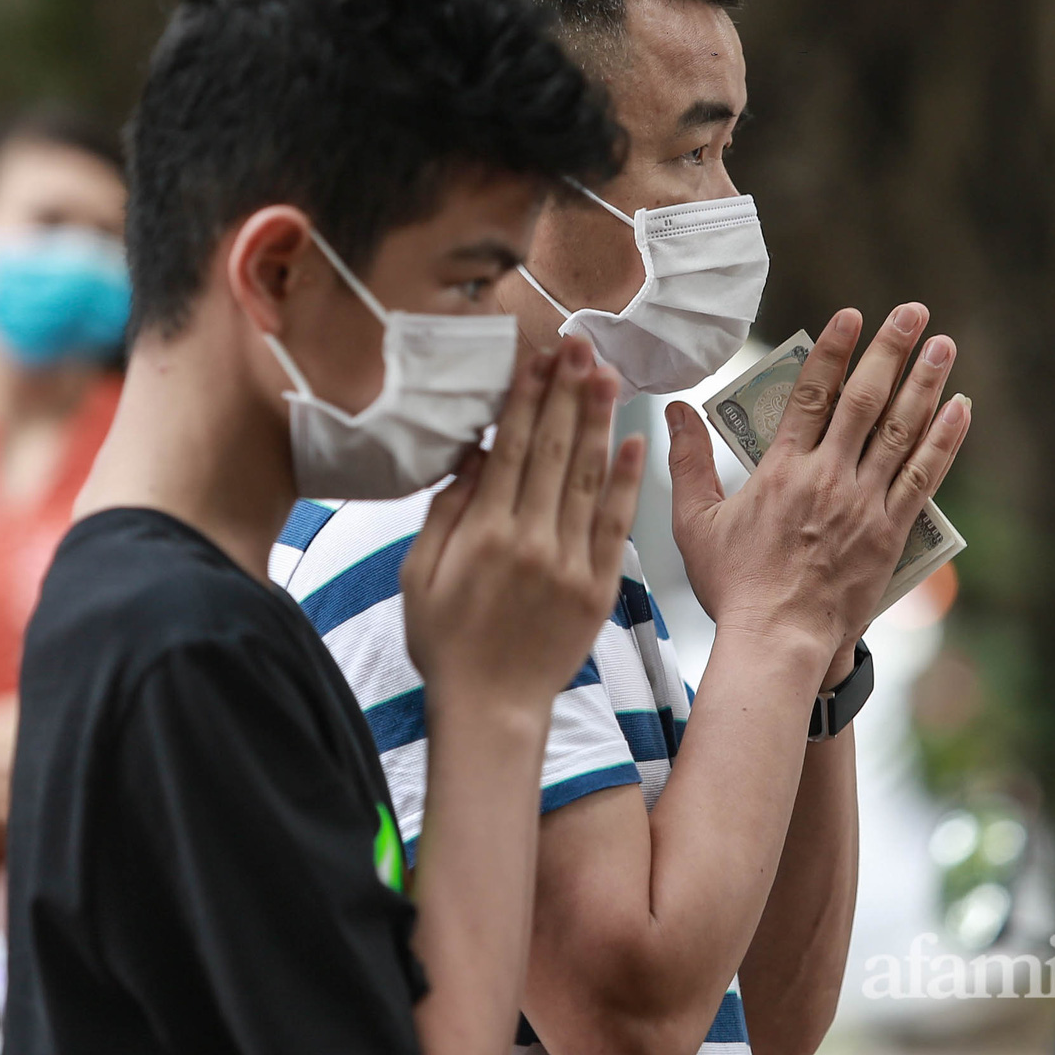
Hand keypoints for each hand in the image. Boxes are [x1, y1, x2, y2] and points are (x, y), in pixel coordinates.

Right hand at [403, 339, 646, 714]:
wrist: (492, 708)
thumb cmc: (446, 643)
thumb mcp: (419, 574)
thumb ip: (445, 513)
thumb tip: (472, 457)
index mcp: (484, 534)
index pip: (510, 449)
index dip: (526, 399)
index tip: (537, 358)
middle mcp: (531, 541)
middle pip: (553, 451)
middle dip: (566, 393)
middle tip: (579, 346)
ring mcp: (570, 563)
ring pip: (588, 478)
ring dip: (598, 421)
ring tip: (607, 374)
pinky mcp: (599, 586)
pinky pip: (617, 524)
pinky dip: (626, 482)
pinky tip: (634, 442)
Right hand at [667, 304, 970, 664]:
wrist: (777, 640)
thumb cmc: (733, 585)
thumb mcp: (695, 521)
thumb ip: (687, 460)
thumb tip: (675, 410)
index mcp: (781, 471)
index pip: (811, 394)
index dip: (834, 351)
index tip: (852, 315)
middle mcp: (827, 478)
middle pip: (865, 401)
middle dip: (890, 350)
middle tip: (913, 311)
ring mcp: (863, 504)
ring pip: (901, 432)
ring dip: (925, 384)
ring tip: (943, 346)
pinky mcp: (889, 533)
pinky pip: (923, 478)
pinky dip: (943, 441)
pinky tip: (959, 409)